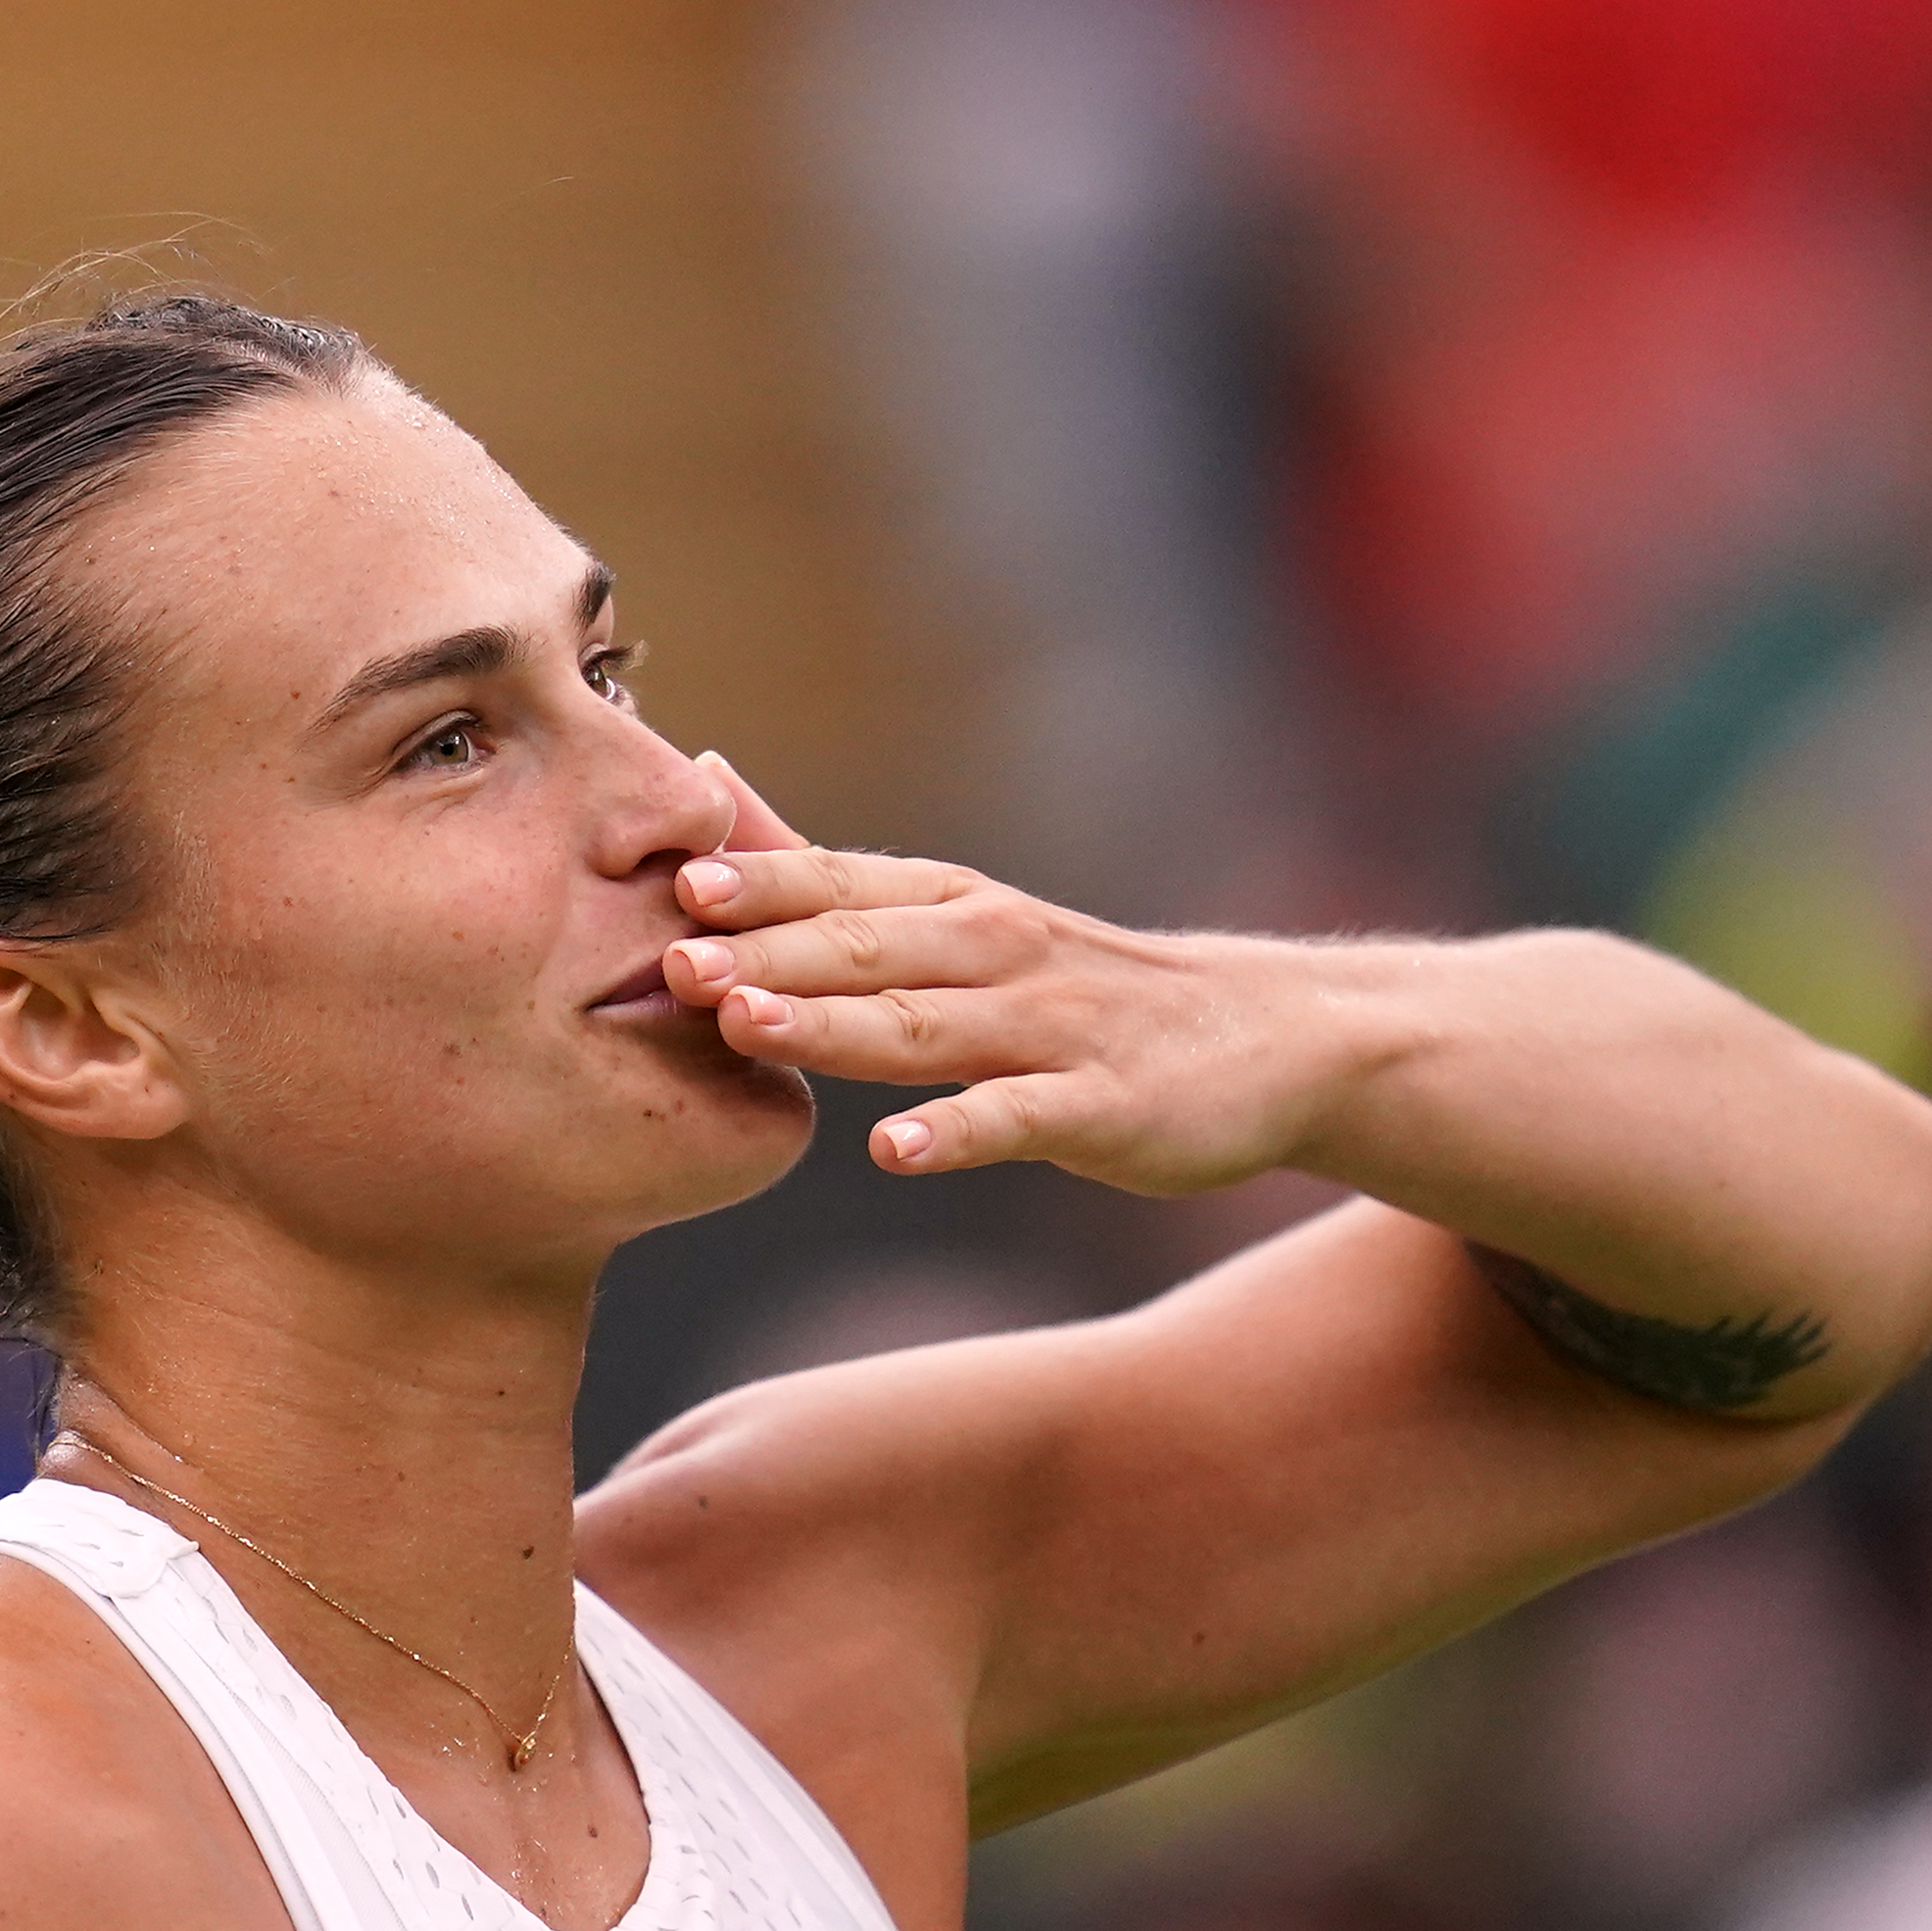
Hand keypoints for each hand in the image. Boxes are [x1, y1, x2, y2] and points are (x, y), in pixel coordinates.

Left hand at [669, 761, 1346, 1195]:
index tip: (664, 884)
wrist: (1267, 1040)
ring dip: (834, 1025)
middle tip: (677, 964)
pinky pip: (1019, 1117)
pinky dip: (958, 1131)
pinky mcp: (1103, 1105)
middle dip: (768, 954)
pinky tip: (896, 1151)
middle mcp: (998, 950)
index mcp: (954, 905)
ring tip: (751, 1029)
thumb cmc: (1080, 988)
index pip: (840, 884)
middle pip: (868, 949)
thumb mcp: (958, 915)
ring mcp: (1053, 1027)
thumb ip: (829, 872)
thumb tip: (706, 779)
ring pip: (927, 1024)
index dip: (754, 884)